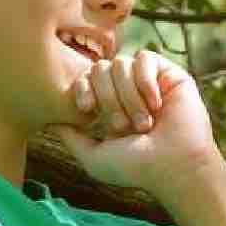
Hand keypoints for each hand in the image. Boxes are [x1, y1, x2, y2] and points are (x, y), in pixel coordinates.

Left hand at [53, 49, 218, 198]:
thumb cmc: (136, 167)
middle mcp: (128, 90)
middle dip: (108, 97)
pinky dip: (145, 81)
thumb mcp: (93, 157)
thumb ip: (71, 137)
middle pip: (100, 67)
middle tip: (122, 126)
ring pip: (121, 64)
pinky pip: (145, 58)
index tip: (87, 109)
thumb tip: (50, 119)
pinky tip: (155, 105)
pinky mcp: (170, 74)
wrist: (174, 166)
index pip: (86, 78)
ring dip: (128, 96)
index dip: (82, 88)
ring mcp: (149, 81)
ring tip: (143, 123)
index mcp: (110, 104)